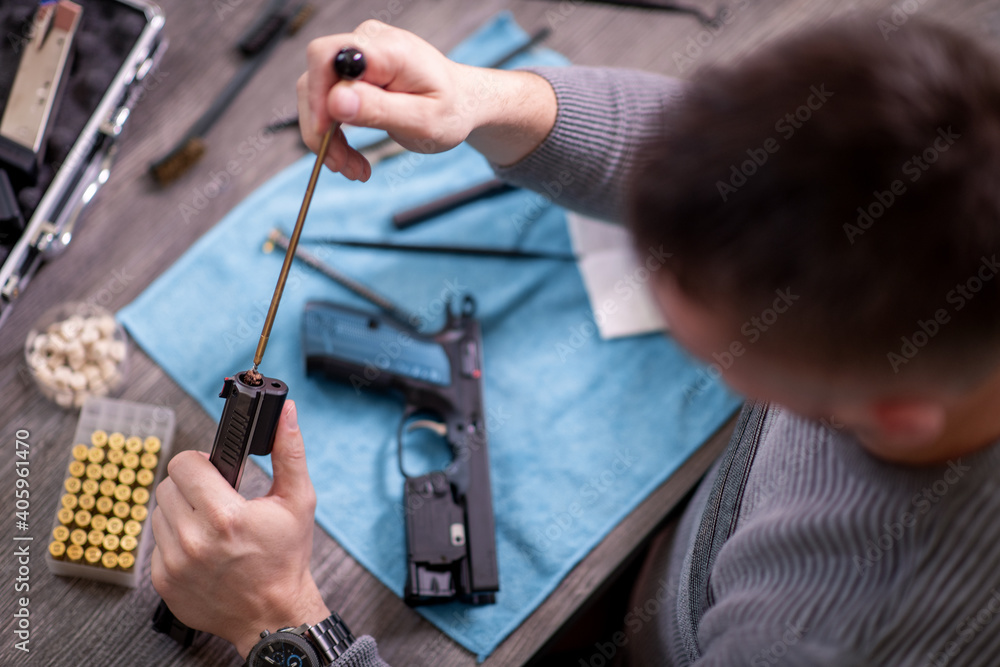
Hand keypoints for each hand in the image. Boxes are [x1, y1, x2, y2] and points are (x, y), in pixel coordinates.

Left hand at [151, 401, 329, 658]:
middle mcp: (194, 540)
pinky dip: (176, 539)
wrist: (273, 615)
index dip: (200, 462)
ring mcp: (174, 563)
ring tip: (209, 524)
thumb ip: (290, 452)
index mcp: (225, 516)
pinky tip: (202, 547)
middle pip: (168, 485)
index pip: (184, 464)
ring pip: (159, 513)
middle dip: (191, 485)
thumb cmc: (286, 557)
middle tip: (215, 498)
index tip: (214, 471)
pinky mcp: (163, 581)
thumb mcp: (298, 501)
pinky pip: (157, 543)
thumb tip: (285, 412)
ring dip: (180, 511)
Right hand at [296, 20, 556, 178]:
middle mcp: (367, 42)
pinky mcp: (353, 71)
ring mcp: (358, 54)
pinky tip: (351, 158)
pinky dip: (334, 133)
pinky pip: (328, 100)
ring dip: (327, 137)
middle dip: (320, 127)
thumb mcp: (422, 121)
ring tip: (352, 169)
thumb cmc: (451, 110)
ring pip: (318, 93)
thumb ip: (380, 109)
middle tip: (340, 166)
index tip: (326, 136)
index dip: (317, 96)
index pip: (328, 57)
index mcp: (389, 49)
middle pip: (316, 76)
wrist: (462, 103)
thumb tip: (335, 100)